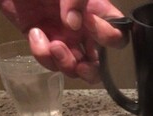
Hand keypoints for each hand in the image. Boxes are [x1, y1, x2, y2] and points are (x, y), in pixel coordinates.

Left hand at [0, 0, 124, 82]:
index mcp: (96, 13)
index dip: (108, 37)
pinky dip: (41, 53)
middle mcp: (83, 30)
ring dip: (65, 64)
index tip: (89, 24)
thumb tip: (74, 26)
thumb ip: (76, 0)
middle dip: (91, 70)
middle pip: (99, 63)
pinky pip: (47, 60)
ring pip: (74, 68)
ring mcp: (63, 39)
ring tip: (54, 46)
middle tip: (80, 65)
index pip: (117, 35)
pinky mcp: (41, 42)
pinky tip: (35, 33)